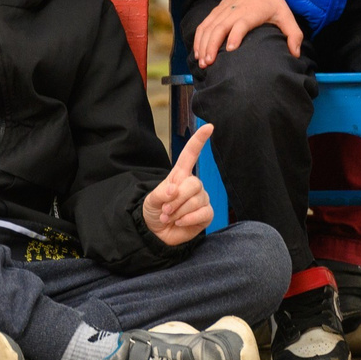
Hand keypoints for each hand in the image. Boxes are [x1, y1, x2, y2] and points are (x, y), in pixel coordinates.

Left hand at [142, 122, 215, 244]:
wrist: (157, 233)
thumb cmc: (154, 212)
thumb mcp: (151, 200)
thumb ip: (161, 193)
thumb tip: (174, 190)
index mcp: (179, 175)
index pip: (191, 154)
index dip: (199, 140)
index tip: (209, 126)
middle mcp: (193, 185)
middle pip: (194, 184)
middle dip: (177, 199)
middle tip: (165, 210)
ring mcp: (201, 199)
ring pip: (197, 200)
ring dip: (179, 212)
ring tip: (170, 217)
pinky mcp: (206, 214)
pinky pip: (203, 213)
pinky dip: (189, 219)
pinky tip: (180, 222)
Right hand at [192, 0, 302, 67]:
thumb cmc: (270, 0)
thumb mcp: (285, 14)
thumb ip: (293, 34)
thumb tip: (295, 54)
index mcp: (251, 13)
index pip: (240, 24)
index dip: (235, 35)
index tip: (230, 49)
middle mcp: (234, 12)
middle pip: (218, 28)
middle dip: (211, 46)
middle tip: (209, 63)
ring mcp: (222, 12)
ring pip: (208, 28)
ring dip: (202, 44)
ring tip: (202, 62)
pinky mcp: (215, 12)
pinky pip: (203, 25)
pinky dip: (198, 38)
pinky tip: (197, 52)